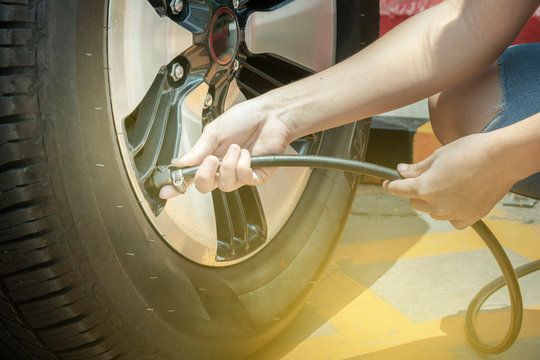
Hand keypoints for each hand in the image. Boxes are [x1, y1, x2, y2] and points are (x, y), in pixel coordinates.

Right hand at [159, 97, 291, 197]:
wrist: (270, 115)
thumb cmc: (244, 119)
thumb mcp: (215, 131)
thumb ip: (198, 149)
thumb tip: (179, 162)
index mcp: (210, 157)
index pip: (191, 176)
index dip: (178, 185)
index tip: (167, 190)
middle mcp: (223, 169)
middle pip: (206, 186)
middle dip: (205, 175)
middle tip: (211, 159)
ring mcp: (239, 174)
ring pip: (226, 185)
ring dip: (229, 165)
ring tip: (237, 147)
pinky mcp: (256, 176)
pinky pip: (244, 180)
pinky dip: (244, 165)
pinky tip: (247, 154)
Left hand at [383, 133, 515, 228]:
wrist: (503, 158)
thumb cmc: (471, 151)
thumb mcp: (438, 155)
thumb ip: (418, 168)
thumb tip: (402, 171)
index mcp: (425, 187)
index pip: (399, 190)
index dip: (391, 185)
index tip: (387, 183)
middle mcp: (437, 205)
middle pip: (415, 202)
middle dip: (415, 191)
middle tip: (426, 178)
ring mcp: (453, 214)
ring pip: (433, 211)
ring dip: (433, 201)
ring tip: (449, 184)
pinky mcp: (469, 218)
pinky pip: (452, 220)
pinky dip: (451, 212)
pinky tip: (458, 200)